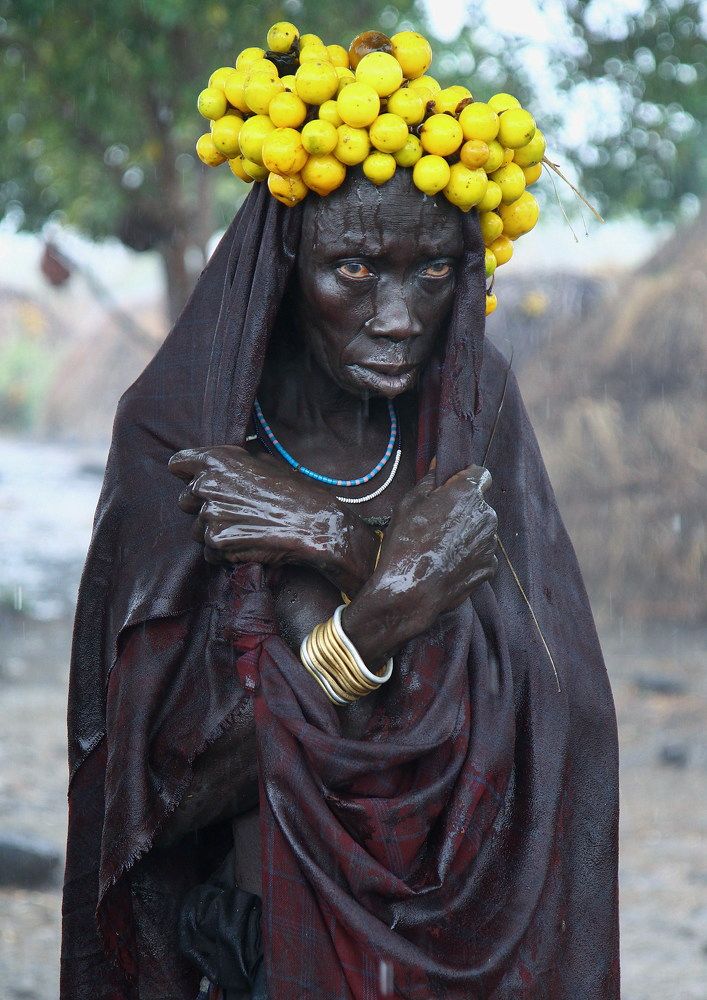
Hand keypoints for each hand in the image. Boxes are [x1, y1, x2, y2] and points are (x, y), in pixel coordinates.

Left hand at [168, 446, 377, 591]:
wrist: (315, 525)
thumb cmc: (296, 492)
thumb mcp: (266, 463)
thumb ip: (236, 462)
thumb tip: (226, 465)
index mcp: (217, 461)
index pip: (177, 464)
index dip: (186, 473)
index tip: (194, 480)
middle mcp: (207, 485)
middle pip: (184, 500)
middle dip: (202, 507)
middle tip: (232, 512)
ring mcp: (210, 516)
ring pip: (197, 529)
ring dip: (215, 531)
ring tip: (245, 529)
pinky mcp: (217, 543)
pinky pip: (208, 552)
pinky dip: (224, 552)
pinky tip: (247, 545)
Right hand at [342, 465, 497, 665]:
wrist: (411, 590)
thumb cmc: (406, 542)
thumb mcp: (408, 503)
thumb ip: (430, 480)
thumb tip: (439, 465)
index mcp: (469, 493)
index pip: (480, 474)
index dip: (464, 479)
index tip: (449, 490)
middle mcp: (487, 515)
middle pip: (479, 504)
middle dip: (464, 509)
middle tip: (437, 523)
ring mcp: (491, 543)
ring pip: (481, 530)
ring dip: (467, 533)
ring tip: (440, 547)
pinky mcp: (490, 567)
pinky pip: (481, 554)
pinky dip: (469, 557)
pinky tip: (447, 563)